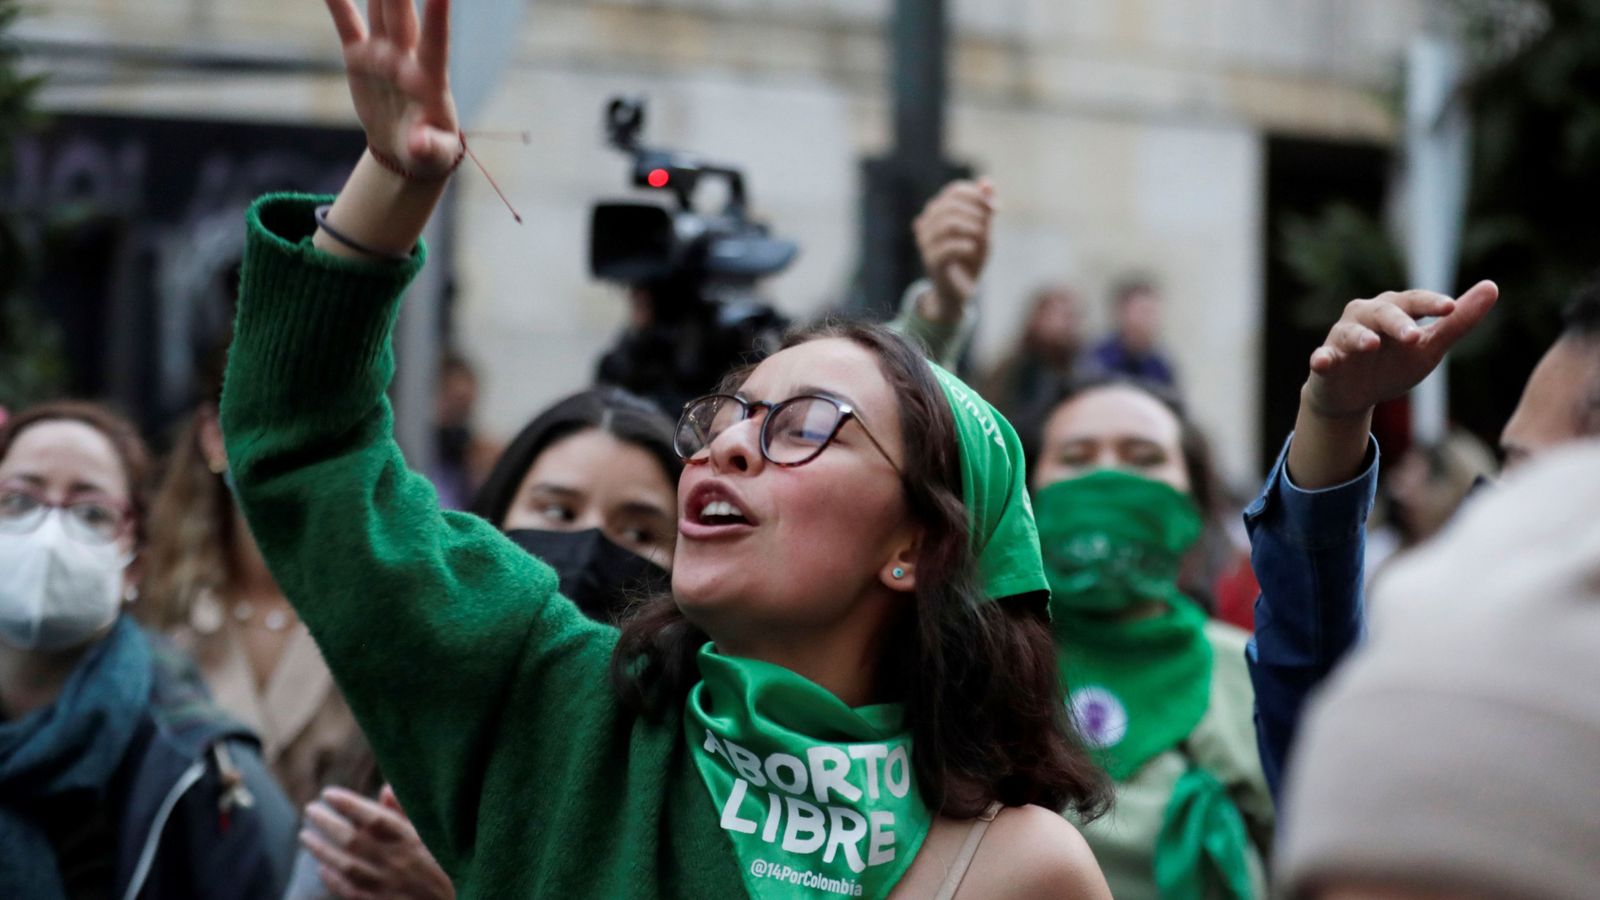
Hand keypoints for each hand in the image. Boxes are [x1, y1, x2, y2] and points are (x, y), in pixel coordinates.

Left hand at [301, 785, 454, 899]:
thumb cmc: (451, 865)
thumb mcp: (438, 834)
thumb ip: (411, 812)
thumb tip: (386, 788)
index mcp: (413, 840)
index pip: (374, 818)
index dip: (349, 804)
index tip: (328, 793)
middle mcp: (398, 862)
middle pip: (353, 841)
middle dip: (327, 823)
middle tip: (310, 809)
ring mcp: (387, 886)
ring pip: (346, 866)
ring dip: (322, 850)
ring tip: (305, 835)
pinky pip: (351, 892)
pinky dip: (334, 880)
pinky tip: (323, 868)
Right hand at [325, 0, 461, 178]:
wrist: (408, 151)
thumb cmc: (430, 152)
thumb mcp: (433, 154)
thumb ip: (428, 146)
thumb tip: (417, 144)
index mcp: (430, 79)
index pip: (436, 40)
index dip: (439, 14)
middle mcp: (407, 57)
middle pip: (402, 13)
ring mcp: (383, 53)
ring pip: (380, 7)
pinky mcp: (360, 57)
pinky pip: (346, 22)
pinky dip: (337, 0)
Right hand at [912, 178, 996, 322]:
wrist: (961, 289)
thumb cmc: (971, 256)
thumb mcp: (982, 228)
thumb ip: (984, 205)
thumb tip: (987, 181)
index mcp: (938, 211)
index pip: (955, 191)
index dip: (977, 195)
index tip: (995, 209)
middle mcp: (927, 224)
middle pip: (951, 205)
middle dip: (976, 211)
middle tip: (989, 223)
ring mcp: (926, 243)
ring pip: (948, 223)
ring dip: (972, 227)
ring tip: (983, 236)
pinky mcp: (932, 262)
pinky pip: (947, 247)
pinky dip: (966, 245)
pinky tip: (973, 249)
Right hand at [1287, 280, 1497, 488]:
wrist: (1354, 395)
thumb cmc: (1393, 364)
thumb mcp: (1430, 346)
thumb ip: (1458, 321)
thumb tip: (1492, 286)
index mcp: (1395, 309)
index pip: (1414, 301)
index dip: (1430, 303)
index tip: (1450, 308)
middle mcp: (1366, 316)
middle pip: (1382, 313)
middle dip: (1397, 322)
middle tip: (1414, 336)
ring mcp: (1343, 338)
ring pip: (1351, 332)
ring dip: (1360, 337)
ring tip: (1372, 344)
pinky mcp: (1324, 361)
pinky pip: (1321, 357)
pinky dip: (1322, 358)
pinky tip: (1323, 361)